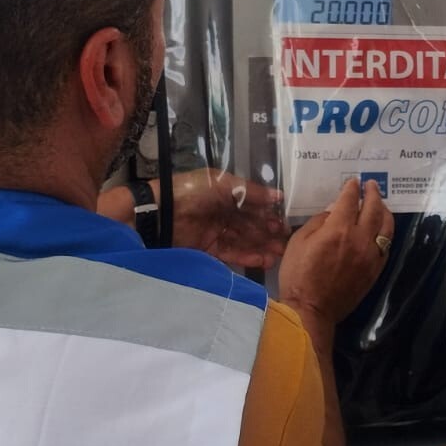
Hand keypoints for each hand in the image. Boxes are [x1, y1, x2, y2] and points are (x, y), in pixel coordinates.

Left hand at [172, 169, 286, 268]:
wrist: (161, 213)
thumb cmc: (194, 192)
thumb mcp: (224, 184)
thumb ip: (252, 191)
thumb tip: (279, 196)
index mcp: (226, 194)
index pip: (253, 206)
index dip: (269, 215)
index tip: (285, 225)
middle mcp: (222, 212)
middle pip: (250, 225)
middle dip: (268, 234)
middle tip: (284, 243)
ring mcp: (215, 232)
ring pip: (243, 241)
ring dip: (261, 247)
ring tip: (278, 255)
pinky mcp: (207, 249)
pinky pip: (231, 253)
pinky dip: (247, 257)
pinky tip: (263, 260)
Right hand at [279, 179, 393, 325]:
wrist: (312, 309)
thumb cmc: (298, 275)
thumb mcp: (298, 241)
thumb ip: (318, 222)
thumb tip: (333, 212)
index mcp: (338, 229)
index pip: (349, 200)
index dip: (351, 188)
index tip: (353, 182)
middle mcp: (360, 239)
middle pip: (373, 208)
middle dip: (372, 193)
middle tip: (371, 185)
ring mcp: (371, 255)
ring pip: (386, 226)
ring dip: (384, 210)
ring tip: (380, 204)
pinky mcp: (376, 270)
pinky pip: (386, 245)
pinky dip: (385, 232)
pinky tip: (381, 229)